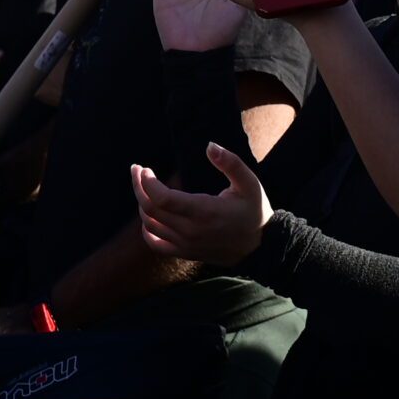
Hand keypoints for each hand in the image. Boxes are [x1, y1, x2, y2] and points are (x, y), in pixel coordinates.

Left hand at [133, 143, 271, 267]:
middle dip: (139, 187)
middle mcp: (191, 231)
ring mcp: (186, 244)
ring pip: (150, 225)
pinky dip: (146, 229)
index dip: (147, 183)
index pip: (162, 199)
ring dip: (141, 204)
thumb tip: (210, 145)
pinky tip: (148, 216)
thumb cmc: (255, 211)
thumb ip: (231, 163)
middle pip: (150, 209)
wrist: (260, 247)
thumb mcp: (250, 183)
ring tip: (143, 187)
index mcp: (204, 212)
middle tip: (137, 170)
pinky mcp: (185, 253)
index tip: (145, 168)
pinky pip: (155, 244)